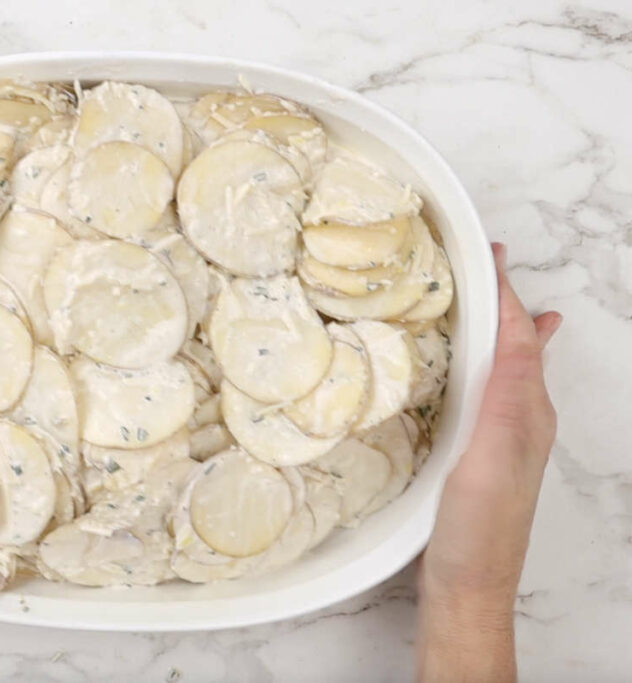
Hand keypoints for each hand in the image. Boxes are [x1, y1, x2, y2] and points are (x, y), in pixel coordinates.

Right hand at [416, 242, 560, 681]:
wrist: (468, 585)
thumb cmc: (478, 529)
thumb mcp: (492, 458)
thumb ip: (507, 398)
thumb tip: (521, 335)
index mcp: (527, 412)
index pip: (518, 338)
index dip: (506, 294)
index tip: (489, 253)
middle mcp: (522, 418)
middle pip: (517, 345)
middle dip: (507, 304)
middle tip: (490, 266)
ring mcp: (503, 436)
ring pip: (504, 364)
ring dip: (499, 329)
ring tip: (497, 302)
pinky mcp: (480, 451)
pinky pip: (489, 388)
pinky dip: (487, 362)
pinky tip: (480, 367)